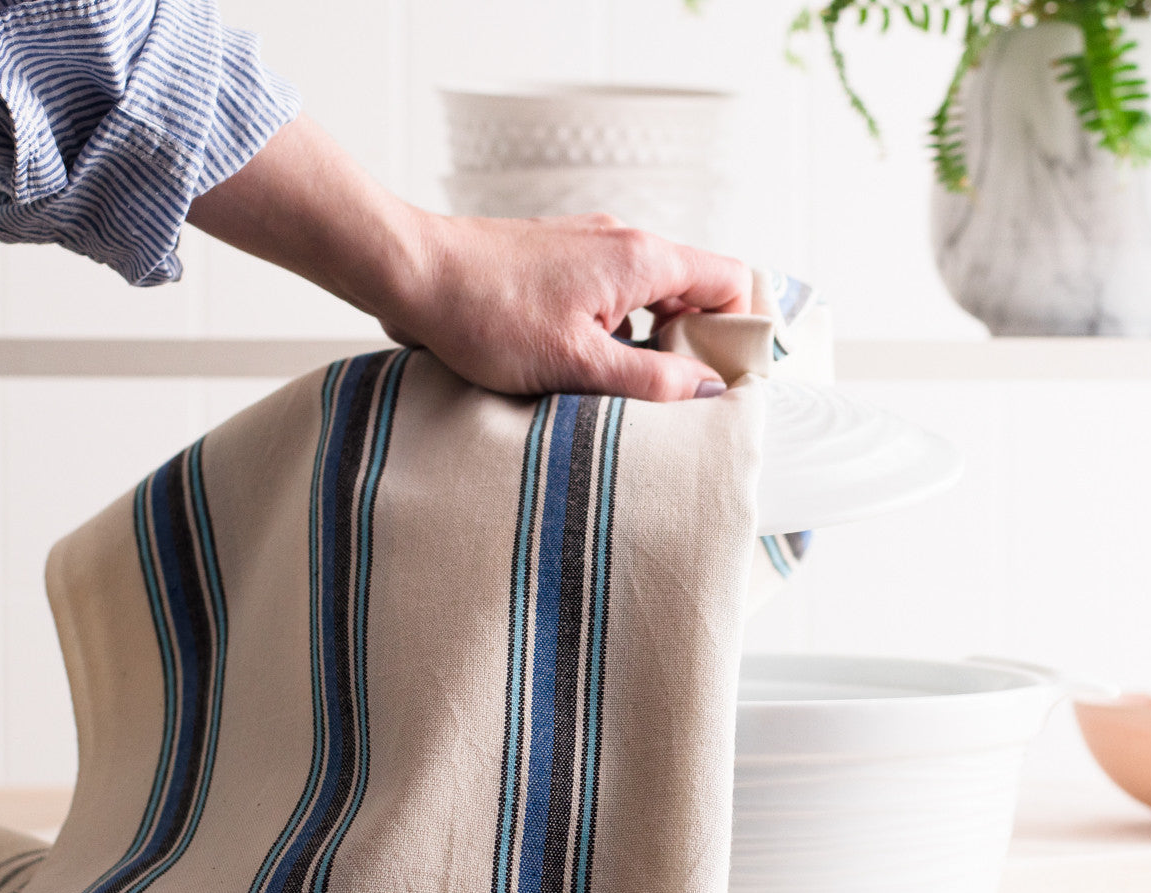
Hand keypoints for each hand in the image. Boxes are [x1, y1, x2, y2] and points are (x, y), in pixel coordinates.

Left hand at [378, 211, 747, 399]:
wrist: (411, 273)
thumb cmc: (484, 314)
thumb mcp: (577, 364)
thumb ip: (651, 379)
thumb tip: (707, 389)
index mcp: (642, 258)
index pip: (730, 280)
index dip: (739, 329)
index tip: (723, 375)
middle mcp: (622, 241)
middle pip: (694, 288)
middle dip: (693, 342)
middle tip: (671, 392)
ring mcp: (588, 245)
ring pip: (650, 293)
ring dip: (648, 339)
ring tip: (620, 384)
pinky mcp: (558, 257)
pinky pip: (610, 292)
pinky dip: (612, 328)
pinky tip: (581, 362)